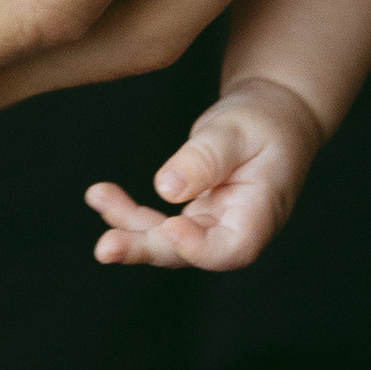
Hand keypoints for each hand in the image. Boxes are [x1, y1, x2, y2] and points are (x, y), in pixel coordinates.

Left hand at [88, 73, 324, 272]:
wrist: (273, 116)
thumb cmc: (264, 121)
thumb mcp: (237, 130)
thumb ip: (206, 158)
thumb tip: (166, 188)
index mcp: (261, 214)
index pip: (233, 248)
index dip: (200, 248)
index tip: (172, 228)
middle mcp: (235, 229)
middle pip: (188, 254)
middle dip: (145, 248)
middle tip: (106, 248)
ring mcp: (212, 225)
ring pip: (166, 240)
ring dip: (128, 226)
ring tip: (97, 197)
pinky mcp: (194, 216)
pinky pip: (157, 223)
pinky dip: (128, 211)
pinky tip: (99, 195)